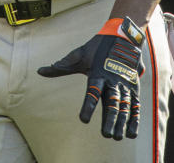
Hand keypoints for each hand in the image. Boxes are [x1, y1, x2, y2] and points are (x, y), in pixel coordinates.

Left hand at [38, 17, 145, 139]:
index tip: (83, 120)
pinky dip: (134, 118)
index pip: (93, 92)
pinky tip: (131, 133)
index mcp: (98, 73)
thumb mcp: (79, 55)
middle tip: (106, 135)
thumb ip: (61, 66)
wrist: (123, 36)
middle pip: (112, 103)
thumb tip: (39, 71)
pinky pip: (134, 104)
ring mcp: (124, 84)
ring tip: (118, 137)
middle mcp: (113, 80)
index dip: (88, 106)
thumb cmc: (97, 47)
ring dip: (121, 122)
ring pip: (124, 106)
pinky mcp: (133, 87)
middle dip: (110, 119)